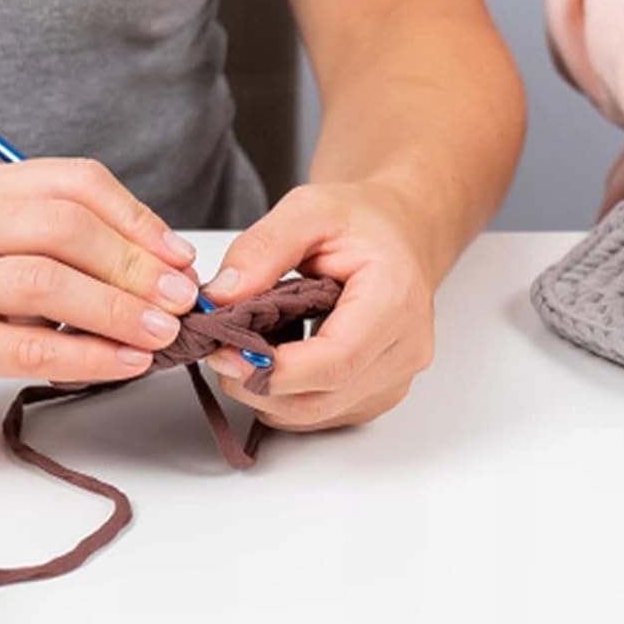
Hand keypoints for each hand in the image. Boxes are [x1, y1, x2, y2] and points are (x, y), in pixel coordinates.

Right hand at [0, 160, 200, 432]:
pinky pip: (26, 344)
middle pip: (63, 227)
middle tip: (180, 300)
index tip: (181, 259)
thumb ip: (77, 249)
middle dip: (135, 265)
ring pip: (45, 282)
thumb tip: (172, 265)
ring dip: (118, 309)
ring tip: (162, 333)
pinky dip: (87, 354)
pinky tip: (125, 363)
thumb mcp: (14, 256)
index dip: (138, 220)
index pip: (74, 183)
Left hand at [199, 182, 435, 430]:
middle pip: (322, 398)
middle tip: (219, 348)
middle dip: (257, 383)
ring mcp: (395, 379)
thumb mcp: (308, 210)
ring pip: (316, 414)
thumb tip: (220, 298)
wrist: (402, 234)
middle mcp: (405, 350)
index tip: (225, 350)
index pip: (336, 361)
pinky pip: (322, 414)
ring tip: (245, 349)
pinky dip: (286, 397)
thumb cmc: (364, 222)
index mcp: (395, 300)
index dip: (274, 369)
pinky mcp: (379, 395)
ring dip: (267, 394)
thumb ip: (262, 249)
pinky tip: (275, 360)